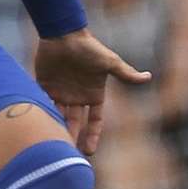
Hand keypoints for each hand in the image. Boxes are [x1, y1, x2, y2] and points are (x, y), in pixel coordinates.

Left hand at [34, 29, 151, 155]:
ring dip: (56, 129)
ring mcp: (61, 91)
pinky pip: (42, 104)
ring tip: (52, 144)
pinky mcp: (45, 86)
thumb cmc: (88, 47)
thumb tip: (148, 77)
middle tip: (68, 154)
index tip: (89, 151)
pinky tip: (39, 127)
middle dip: (72, 138)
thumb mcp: (109, 62)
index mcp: (94, 94)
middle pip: (75, 123)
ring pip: (58, 116)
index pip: (95, 120)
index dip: (93, 135)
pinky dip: (41, 115)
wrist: (64, 34)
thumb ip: (125, 73)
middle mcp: (78, 96)